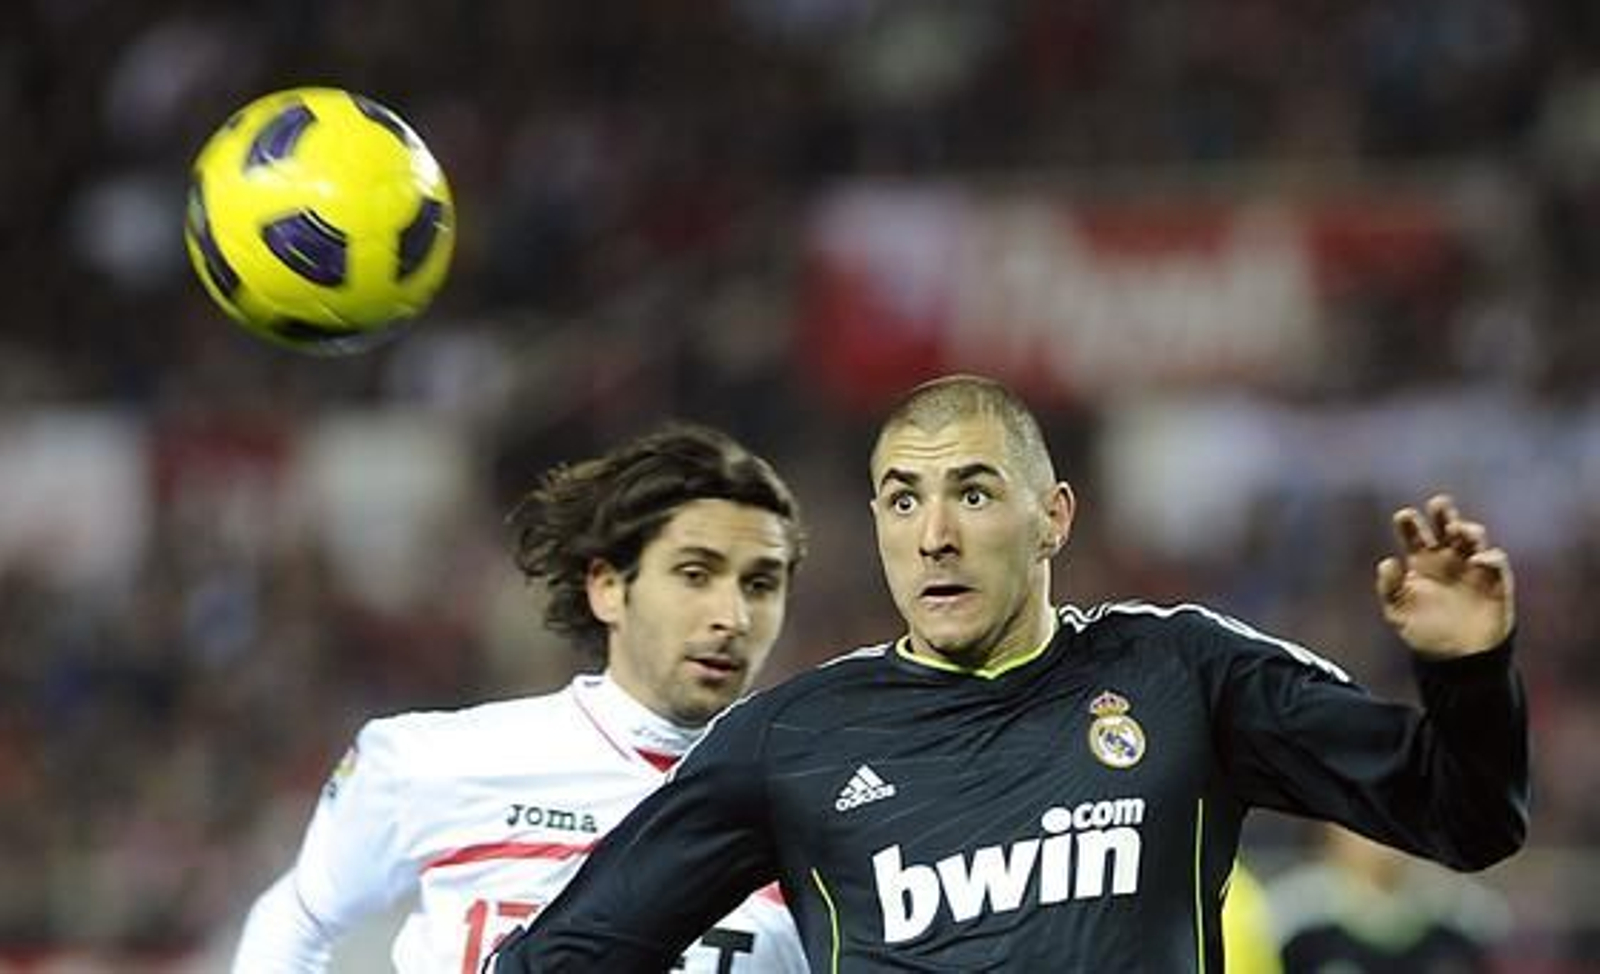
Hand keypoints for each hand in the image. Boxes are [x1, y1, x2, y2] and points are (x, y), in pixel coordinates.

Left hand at [1375, 494, 1514, 657]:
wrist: (1457, 659)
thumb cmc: (1424, 631)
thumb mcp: (1398, 612)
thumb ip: (1389, 587)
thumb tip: (1387, 561)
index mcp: (1421, 562)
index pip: (1414, 535)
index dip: (1409, 523)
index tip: (1404, 516)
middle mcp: (1448, 558)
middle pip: (1446, 527)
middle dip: (1443, 513)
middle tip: (1439, 503)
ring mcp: (1472, 567)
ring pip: (1473, 538)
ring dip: (1467, 529)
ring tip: (1458, 530)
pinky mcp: (1495, 581)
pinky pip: (1496, 561)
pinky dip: (1490, 556)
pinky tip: (1479, 559)